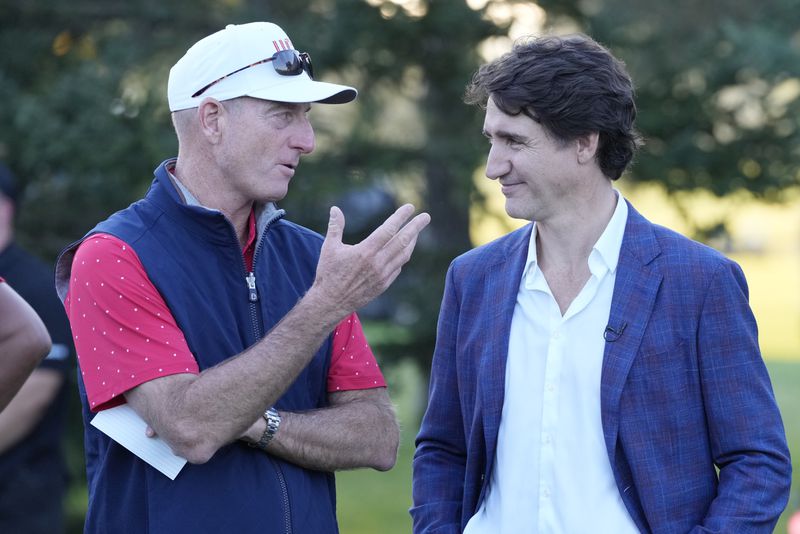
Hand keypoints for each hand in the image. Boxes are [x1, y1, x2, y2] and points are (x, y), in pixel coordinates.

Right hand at [311, 204, 429, 317]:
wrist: (331, 302)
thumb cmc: (328, 273)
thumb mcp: (329, 248)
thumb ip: (335, 226)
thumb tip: (335, 208)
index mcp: (365, 251)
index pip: (388, 230)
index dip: (400, 217)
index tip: (410, 208)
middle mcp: (377, 263)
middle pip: (402, 241)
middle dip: (416, 227)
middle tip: (426, 216)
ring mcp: (383, 275)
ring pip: (403, 255)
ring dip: (412, 241)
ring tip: (416, 232)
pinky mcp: (383, 285)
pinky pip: (398, 267)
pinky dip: (403, 256)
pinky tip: (403, 250)